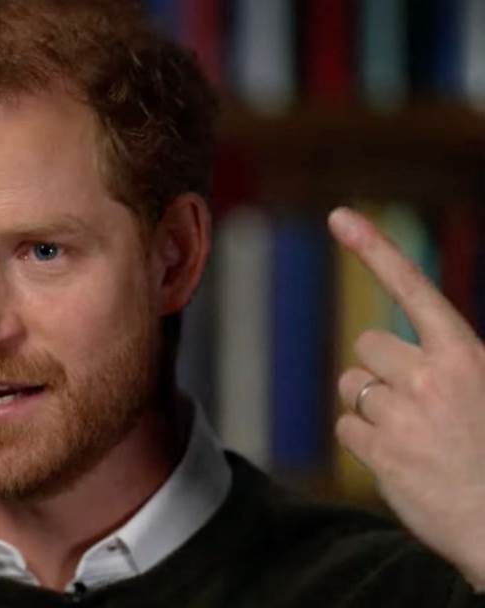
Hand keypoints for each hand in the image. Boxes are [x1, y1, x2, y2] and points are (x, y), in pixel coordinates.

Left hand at [329, 207, 484, 590]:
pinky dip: (365, 441)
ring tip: (414, 437)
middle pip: (367, 345)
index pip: (414, 288)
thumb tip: (405, 351)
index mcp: (467, 355)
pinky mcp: (378, 451)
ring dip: (373, 405)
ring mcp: (403, 414)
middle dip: (382, 369)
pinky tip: (401, 460)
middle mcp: (432, 377)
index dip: (375, 249)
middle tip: (416, 405)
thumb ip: (450, 363)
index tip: (339, 217)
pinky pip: (347, 426)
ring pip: (354, 386)